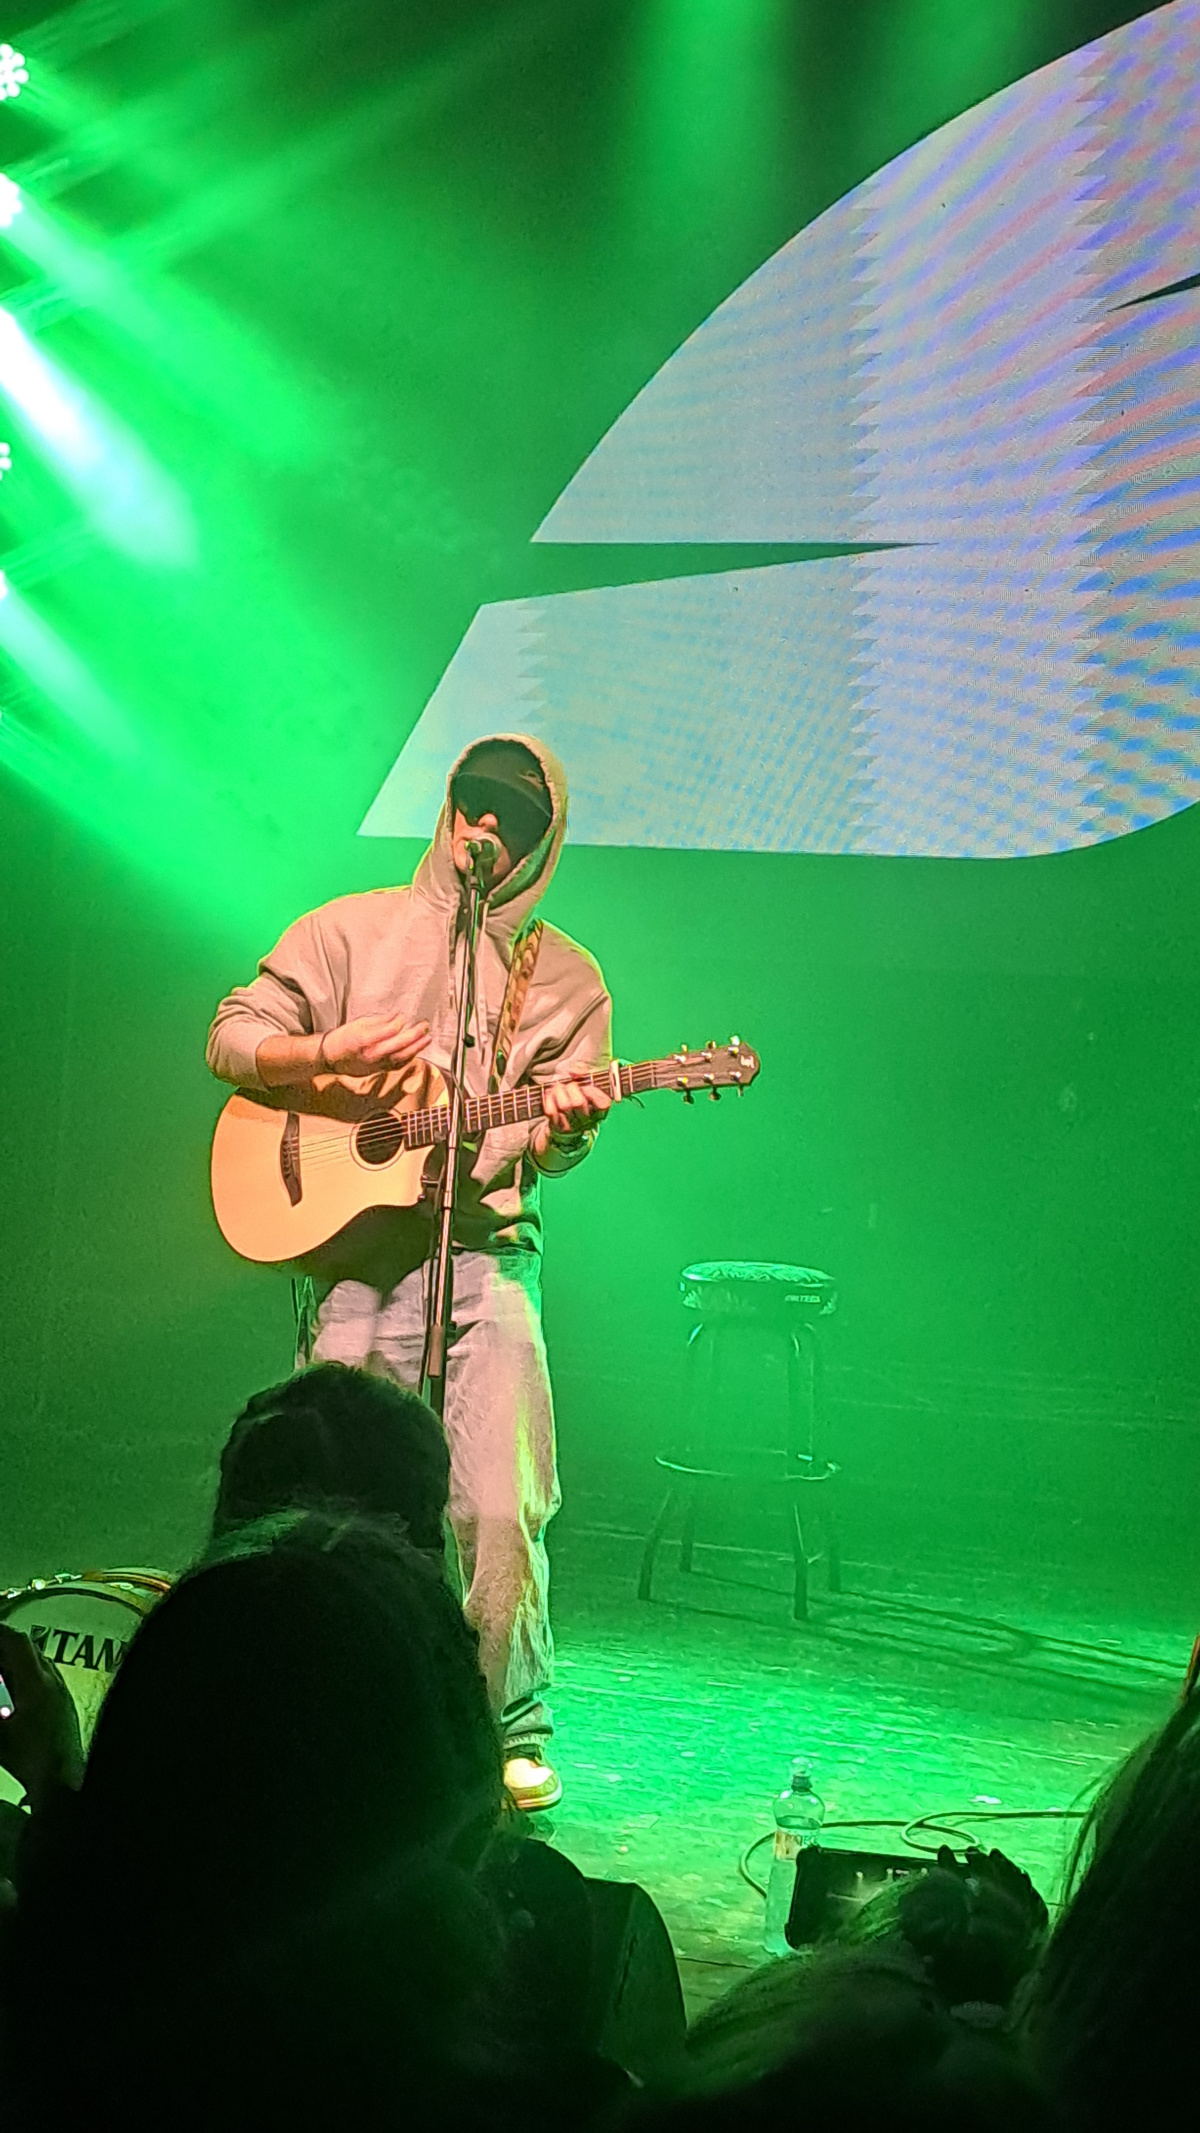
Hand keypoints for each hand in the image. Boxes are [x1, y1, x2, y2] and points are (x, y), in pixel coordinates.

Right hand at [0, 1626, 84, 1811]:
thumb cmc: (27, 1759)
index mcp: (35, 1683)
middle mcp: (52, 1681)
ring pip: (37, 1661)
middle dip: (3, 1644)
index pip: (15, 1642)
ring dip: (15, 1659)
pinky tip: (13, 1692)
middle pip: (27, 1648)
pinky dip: (25, 1673)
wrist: (63, 1781)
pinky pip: (45, 1676)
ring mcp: (62, 1691)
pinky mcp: (65, 1704)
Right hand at [317, 1014, 429, 1076]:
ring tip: (427, 1038)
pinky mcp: (378, 1070)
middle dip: (414, 1035)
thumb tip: (397, 1016)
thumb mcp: (359, 1024)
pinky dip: (409, 1057)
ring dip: (416, 1048)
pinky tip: (416, 1050)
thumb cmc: (343, 1038)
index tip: (403, 1016)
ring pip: (401, 1058)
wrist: (330, 1058)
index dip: (399, 1023)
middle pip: (398, 1046)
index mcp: (363, 1040)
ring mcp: (375, 1064)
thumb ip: (380, 1021)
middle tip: (424, 1026)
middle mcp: (370, 1054)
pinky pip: (397, 1065)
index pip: (387, 1031)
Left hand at [530, 1078, 610, 1155]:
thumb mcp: (583, 1080)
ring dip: (558, 1092)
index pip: (603, 1104)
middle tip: (568, 1085)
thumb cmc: (574, 1092)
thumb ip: (582, 1071)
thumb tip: (573, 1072)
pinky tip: (551, 1098)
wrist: (561, 1111)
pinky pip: (551, 1111)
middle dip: (571, 1088)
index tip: (585, 1085)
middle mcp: (588, 1120)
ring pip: (564, 1106)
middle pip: (579, 1102)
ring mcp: (573, 1126)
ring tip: (557, 1089)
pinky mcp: (558, 1128)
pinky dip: (548, 1101)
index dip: (592, 1091)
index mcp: (600, 1110)